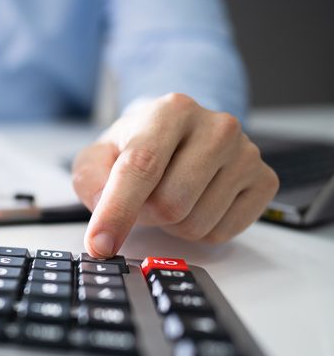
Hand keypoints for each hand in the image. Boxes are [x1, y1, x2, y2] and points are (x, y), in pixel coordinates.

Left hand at [73, 93, 278, 257]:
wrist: (180, 135)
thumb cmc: (137, 147)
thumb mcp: (100, 156)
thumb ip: (91, 180)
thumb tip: (106, 213)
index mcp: (171, 111)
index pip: (141, 167)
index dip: (117, 210)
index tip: (100, 244)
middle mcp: (216, 127)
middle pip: (170, 204)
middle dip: (145, 215)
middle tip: (142, 199)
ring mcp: (246, 153)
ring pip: (196, 224)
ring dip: (172, 224)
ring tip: (171, 195)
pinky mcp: (264, 181)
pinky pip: (222, 233)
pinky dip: (199, 231)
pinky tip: (196, 203)